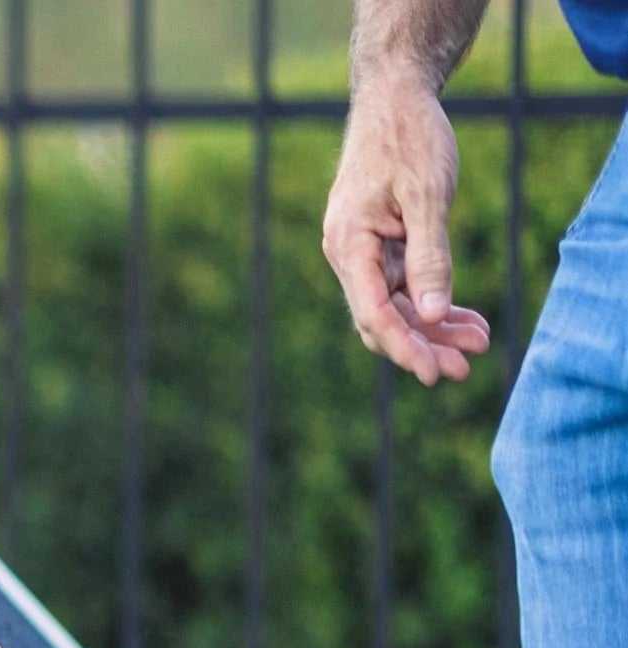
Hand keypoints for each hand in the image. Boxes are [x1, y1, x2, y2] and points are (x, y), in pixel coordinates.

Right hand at [322, 75, 491, 383]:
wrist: (395, 97)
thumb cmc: (409, 139)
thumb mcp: (427, 197)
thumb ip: (429, 259)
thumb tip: (430, 315)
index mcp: (349, 246)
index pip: (373, 314)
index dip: (404, 347)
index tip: (433, 372)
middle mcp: (349, 256)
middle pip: (383, 319)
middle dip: (423, 345)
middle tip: (464, 367)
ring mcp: (364, 253)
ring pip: (397, 307)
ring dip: (434, 328)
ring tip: (477, 342)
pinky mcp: (381, 247)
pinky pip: (405, 286)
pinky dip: (433, 301)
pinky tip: (464, 317)